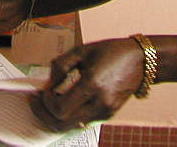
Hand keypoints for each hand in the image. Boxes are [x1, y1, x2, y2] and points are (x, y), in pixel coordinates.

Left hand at [29, 38, 144, 129]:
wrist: (140, 61)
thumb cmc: (111, 52)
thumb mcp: (82, 51)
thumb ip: (61, 65)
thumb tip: (48, 83)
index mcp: (92, 83)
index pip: (60, 107)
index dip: (45, 103)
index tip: (40, 92)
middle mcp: (100, 102)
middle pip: (63, 123)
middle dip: (44, 115)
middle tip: (36, 103)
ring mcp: (105, 111)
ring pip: (71, 126)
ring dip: (55, 117)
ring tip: (47, 103)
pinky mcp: (108, 115)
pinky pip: (82, 121)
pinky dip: (69, 116)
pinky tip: (63, 102)